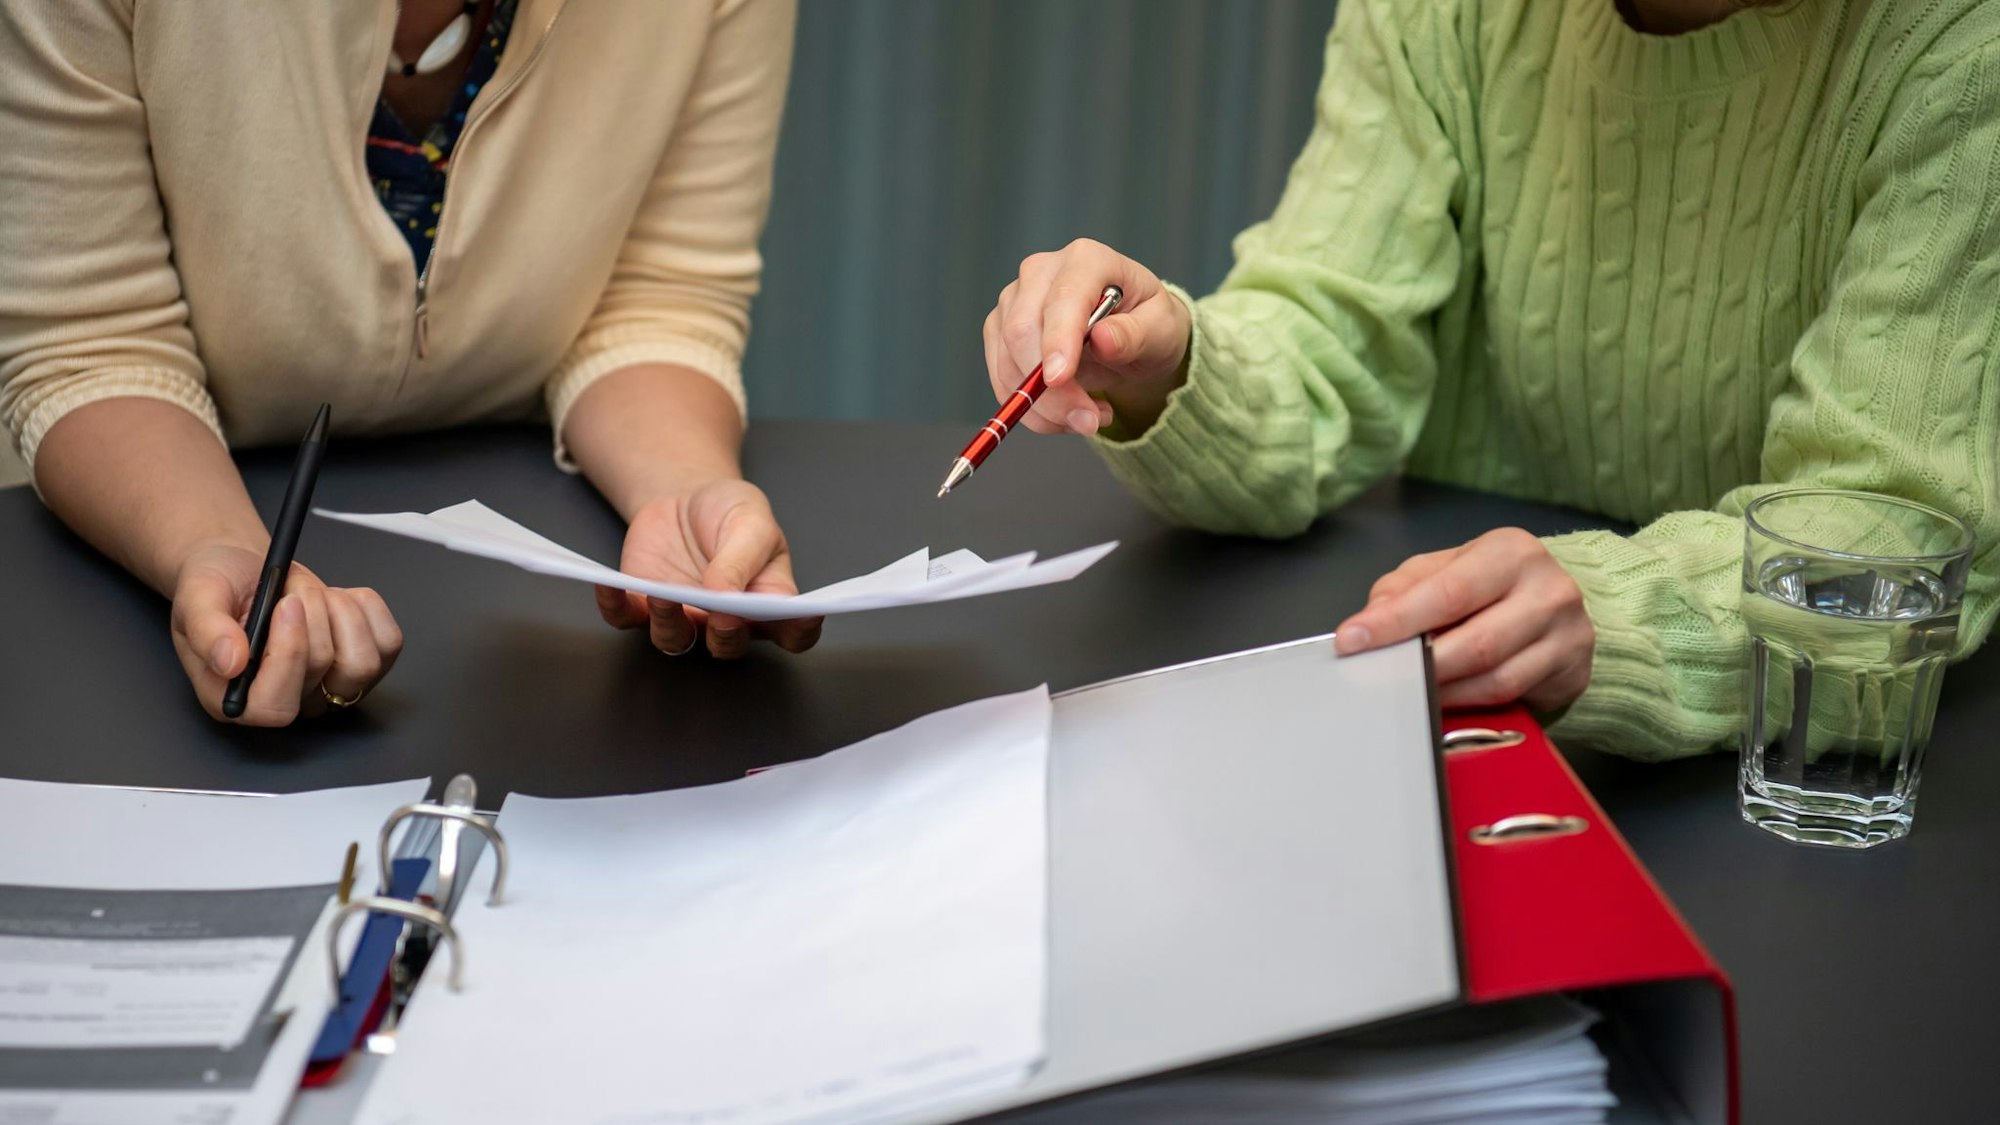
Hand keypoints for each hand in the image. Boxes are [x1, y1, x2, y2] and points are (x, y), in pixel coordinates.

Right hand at [170, 545, 403, 724]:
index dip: (290, 655)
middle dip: (314, 614)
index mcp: (237, 699)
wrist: (247, 573)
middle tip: (289, 591)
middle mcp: (287, 702)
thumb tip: (230, 662)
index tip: (286, 606)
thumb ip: (207, 631)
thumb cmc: (218, 589)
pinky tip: (336, 599)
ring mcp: (329, 687)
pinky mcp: (364, 665)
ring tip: (311, 595)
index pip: (276, 706)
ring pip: (364, 663)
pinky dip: (366, 607)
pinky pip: (389, 642)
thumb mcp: (196, 598)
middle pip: (325, 673)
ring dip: (341, 612)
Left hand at [595, 478, 821, 658]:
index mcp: (768, 602)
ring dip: (670, 624)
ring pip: (676, 641)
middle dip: (726, 635)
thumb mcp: (749, 521)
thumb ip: (742, 560)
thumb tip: (726, 597)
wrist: (686, 498)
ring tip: (665, 596)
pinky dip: (613, 605)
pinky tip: (608, 585)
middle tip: (724, 615)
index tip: (802, 617)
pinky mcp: (643, 606)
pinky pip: (625, 618)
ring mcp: (685, 617)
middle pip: (730, 646)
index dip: (799, 630)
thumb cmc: (730, 513)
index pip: (794, 631)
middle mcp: (728, 621)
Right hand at [984, 238, 1193, 436]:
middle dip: (1050, 389)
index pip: (1062, 299)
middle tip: (1089, 421)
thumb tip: (1102, 339)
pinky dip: (1032, 410)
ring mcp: (1014, 301)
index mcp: (1086, 260)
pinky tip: (1067, 413)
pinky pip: (1003, 381)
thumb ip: (1135, 334)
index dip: (1056, 340)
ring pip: (1007, 363)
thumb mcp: (1161, 330)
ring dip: (1044, 407)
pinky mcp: (999, 332)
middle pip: (1022, 331)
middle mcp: (1041, 272)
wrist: (1130, 336)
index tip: (1059, 380)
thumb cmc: (1148, 324)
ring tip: (1089, 418)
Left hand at [1333, 529, 1593, 711]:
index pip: (1448, 592)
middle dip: (1419, 665)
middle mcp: (1549, 589)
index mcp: (1511, 552)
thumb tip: (1370, 620)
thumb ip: (1404, 589)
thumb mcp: (1445, 570)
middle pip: (1476, 642)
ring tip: (1406, 691)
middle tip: (1378, 676)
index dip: (1396, 621)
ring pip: (1494, 678)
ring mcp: (1568, 634)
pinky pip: (1511, 699)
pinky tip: (1442, 701)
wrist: (1557, 604)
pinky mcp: (1574, 672)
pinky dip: (1468, 704)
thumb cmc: (1491, 586)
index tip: (1352, 640)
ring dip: (1442, 691)